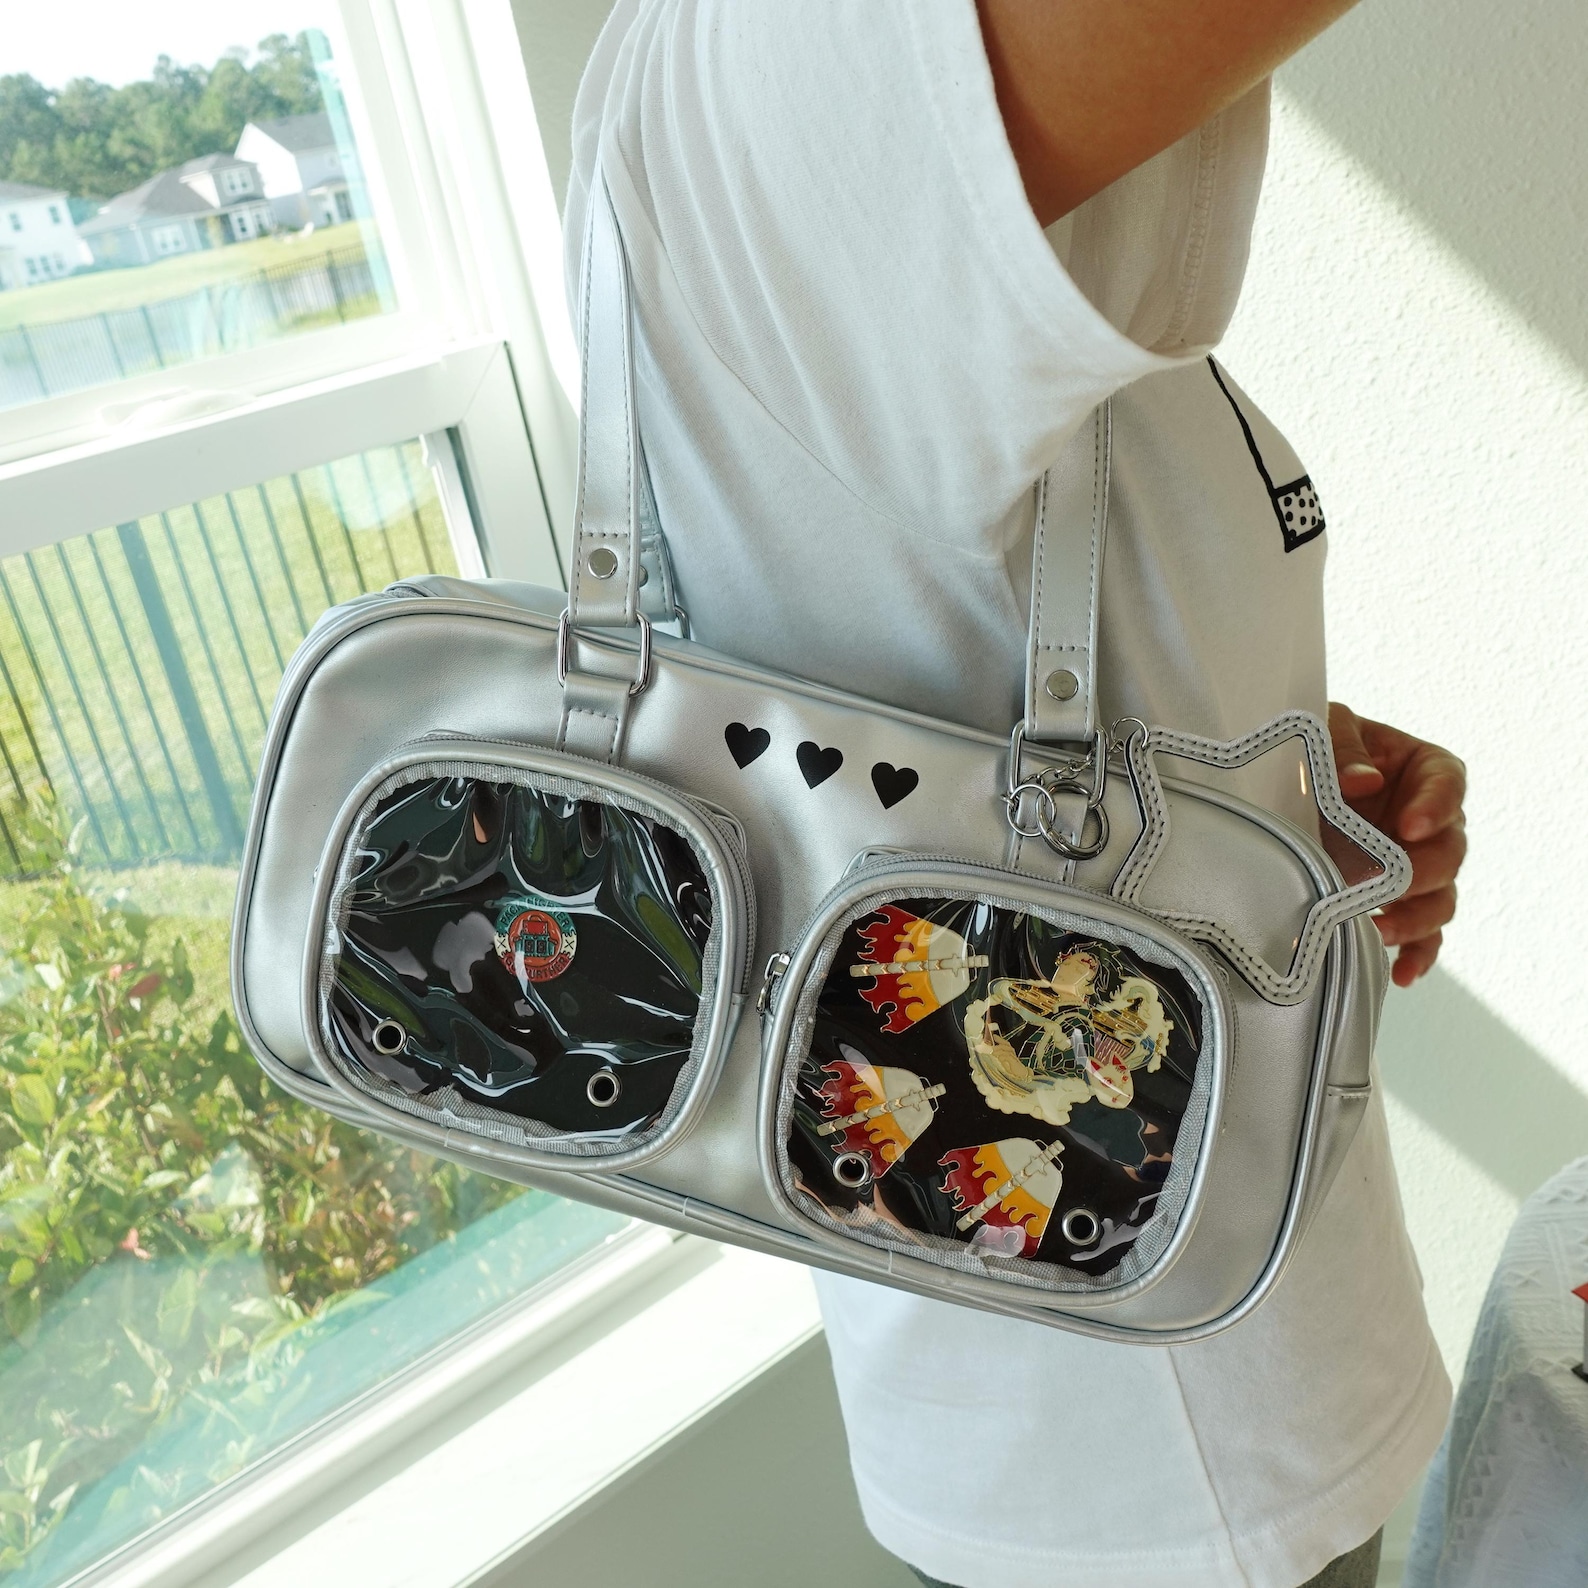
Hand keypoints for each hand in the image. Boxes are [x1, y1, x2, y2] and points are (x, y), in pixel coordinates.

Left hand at [1328, 703, 1466, 987]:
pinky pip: (1421, 933)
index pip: (1447, 785)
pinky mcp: (1398, 899)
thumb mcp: (1328, 727)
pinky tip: (1402, 972)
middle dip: (1421, 872)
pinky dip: (1416, 953)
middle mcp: (1429, 821)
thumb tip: (1362, 783)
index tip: (1409, 827)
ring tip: (1380, 930)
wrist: (1288, 779)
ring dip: (1414, 918)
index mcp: (1424, 770)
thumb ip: (1344, 748)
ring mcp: (1416, 864)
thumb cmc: (1317, 744)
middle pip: (1448, 851)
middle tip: (1388, 885)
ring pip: (1439, 898)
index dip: (1435, 808)